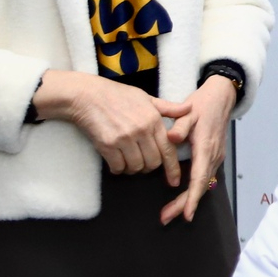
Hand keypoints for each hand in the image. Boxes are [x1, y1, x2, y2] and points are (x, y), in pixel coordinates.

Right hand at [34, 70, 188, 183]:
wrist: (88, 96)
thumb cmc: (118, 95)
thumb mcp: (147, 98)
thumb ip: (168, 108)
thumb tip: (189, 109)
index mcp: (153, 119)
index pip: (168, 150)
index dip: (172, 168)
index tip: (174, 181)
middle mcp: (141, 130)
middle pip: (153, 162)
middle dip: (149, 167)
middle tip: (142, 162)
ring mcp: (124, 138)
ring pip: (136, 167)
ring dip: (133, 168)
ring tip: (128, 160)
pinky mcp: (108, 145)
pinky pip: (118, 167)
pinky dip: (118, 168)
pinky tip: (116, 160)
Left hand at [161, 75, 237, 224]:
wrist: (221, 97)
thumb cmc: (202, 104)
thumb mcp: (188, 111)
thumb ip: (179, 125)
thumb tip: (171, 138)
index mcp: (206, 146)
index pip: (200, 177)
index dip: (193, 197)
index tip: (186, 214)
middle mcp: (213, 155)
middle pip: (201, 186)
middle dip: (184, 205)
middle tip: (165, 218)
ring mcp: (215, 157)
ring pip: (203, 184)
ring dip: (187, 200)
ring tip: (169, 213)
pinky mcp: (213, 156)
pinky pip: (204, 178)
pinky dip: (193, 190)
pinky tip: (181, 198)